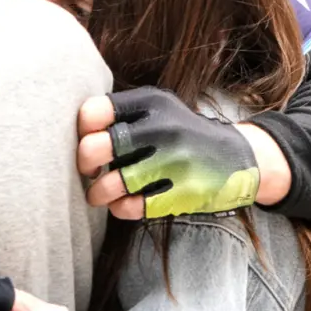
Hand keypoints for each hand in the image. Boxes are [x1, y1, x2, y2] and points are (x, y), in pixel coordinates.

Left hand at [75, 87, 260, 218]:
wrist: (239, 157)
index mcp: (152, 103)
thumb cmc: (181, 133)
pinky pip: (131, 208)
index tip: (88, 140)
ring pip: (111, 184)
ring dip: (98, 193)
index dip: (81, 131)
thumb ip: (119, 114)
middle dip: (84, 164)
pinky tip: (124, 203)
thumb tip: (72, 133)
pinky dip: (120, 208)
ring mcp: (175, 163)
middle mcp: (164, 129)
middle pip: (96, 148)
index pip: (93, 112)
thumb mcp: (158, 109)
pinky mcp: (182, 194)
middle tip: (89, 169)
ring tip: (100, 193)